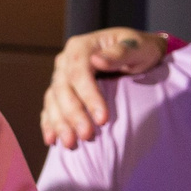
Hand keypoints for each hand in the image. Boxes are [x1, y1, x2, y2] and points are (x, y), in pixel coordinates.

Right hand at [40, 27, 167, 150]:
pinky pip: (50, 107)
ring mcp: (60, 76)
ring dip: (59, 123)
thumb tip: (97, 60)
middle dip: (73, 114)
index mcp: (80, 47)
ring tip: (71, 143)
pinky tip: (52, 140)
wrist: (136, 54)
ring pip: (53, 100)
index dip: (89, 97)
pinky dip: (49, 124)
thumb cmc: (140, 50)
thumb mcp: (138, 47)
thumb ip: (120, 53)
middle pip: (63, 89)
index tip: (103, 119)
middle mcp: (65, 61)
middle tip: (87, 136)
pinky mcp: (60, 91)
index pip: (79, 73)